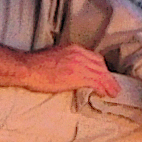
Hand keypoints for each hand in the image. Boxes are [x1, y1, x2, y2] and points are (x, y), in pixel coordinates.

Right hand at [4, 43, 124, 101]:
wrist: (27, 68)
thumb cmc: (36, 64)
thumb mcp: (56, 56)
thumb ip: (68, 60)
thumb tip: (72, 71)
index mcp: (74, 48)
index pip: (94, 58)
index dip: (102, 68)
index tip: (105, 76)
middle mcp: (79, 54)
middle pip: (100, 65)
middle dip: (108, 76)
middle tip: (114, 86)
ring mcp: (78, 64)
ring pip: (100, 74)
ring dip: (109, 84)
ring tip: (113, 93)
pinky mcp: (76, 76)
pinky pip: (95, 82)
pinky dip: (102, 88)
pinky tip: (104, 93)